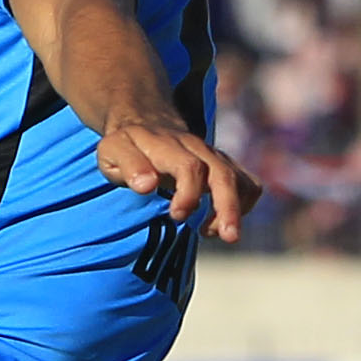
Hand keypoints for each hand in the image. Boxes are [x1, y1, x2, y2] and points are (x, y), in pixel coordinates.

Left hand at [97, 119, 261, 241]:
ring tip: (209, 232)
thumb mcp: (113, 151)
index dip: (189, 194)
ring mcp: (213, 157)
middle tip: (228, 237)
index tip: (177, 215)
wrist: (144, 123)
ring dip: (235, 211)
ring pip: (239, 181)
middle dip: (228, 208)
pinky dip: (242, 205)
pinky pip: (247, 184)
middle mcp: (197, 149)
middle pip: (223, 175)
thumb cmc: (125, 146)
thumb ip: (128, 166)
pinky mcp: (223, 165)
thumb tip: (146, 186)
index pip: (189, 167)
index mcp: (168, 147)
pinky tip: (216, 222)